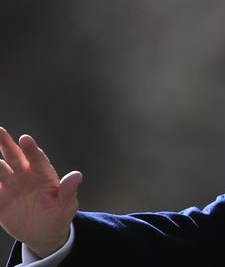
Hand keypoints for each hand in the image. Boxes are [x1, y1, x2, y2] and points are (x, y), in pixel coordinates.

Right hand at [0, 127, 82, 257]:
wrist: (44, 233)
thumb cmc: (59, 214)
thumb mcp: (67, 205)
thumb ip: (68, 190)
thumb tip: (77, 175)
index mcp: (43, 174)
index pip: (37, 159)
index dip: (31, 149)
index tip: (26, 139)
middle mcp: (25, 176)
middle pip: (15, 157)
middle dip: (7, 144)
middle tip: (0, 131)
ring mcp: (11, 186)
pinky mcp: (0, 199)